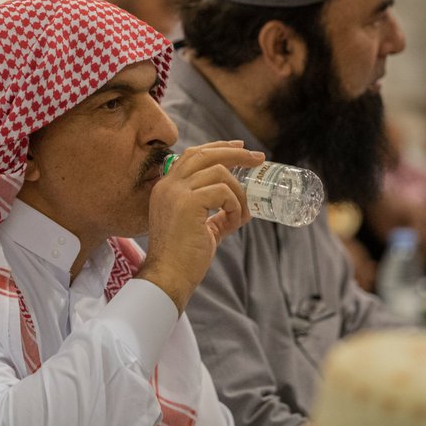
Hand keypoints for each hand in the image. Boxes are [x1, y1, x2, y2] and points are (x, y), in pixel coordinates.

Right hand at [138, 141, 263, 311]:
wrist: (168, 277)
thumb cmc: (183, 258)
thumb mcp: (201, 229)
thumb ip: (216, 216)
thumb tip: (242, 211)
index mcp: (167, 188)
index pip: (192, 155)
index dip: (218, 148)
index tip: (239, 147)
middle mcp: (168, 185)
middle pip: (205, 154)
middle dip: (235, 153)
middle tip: (258, 159)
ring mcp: (176, 192)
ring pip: (219, 172)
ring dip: (238, 192)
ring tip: (240, 215)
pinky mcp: (187, 203)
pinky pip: (222, 191)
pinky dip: (235, 205)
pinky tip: (234, 222)